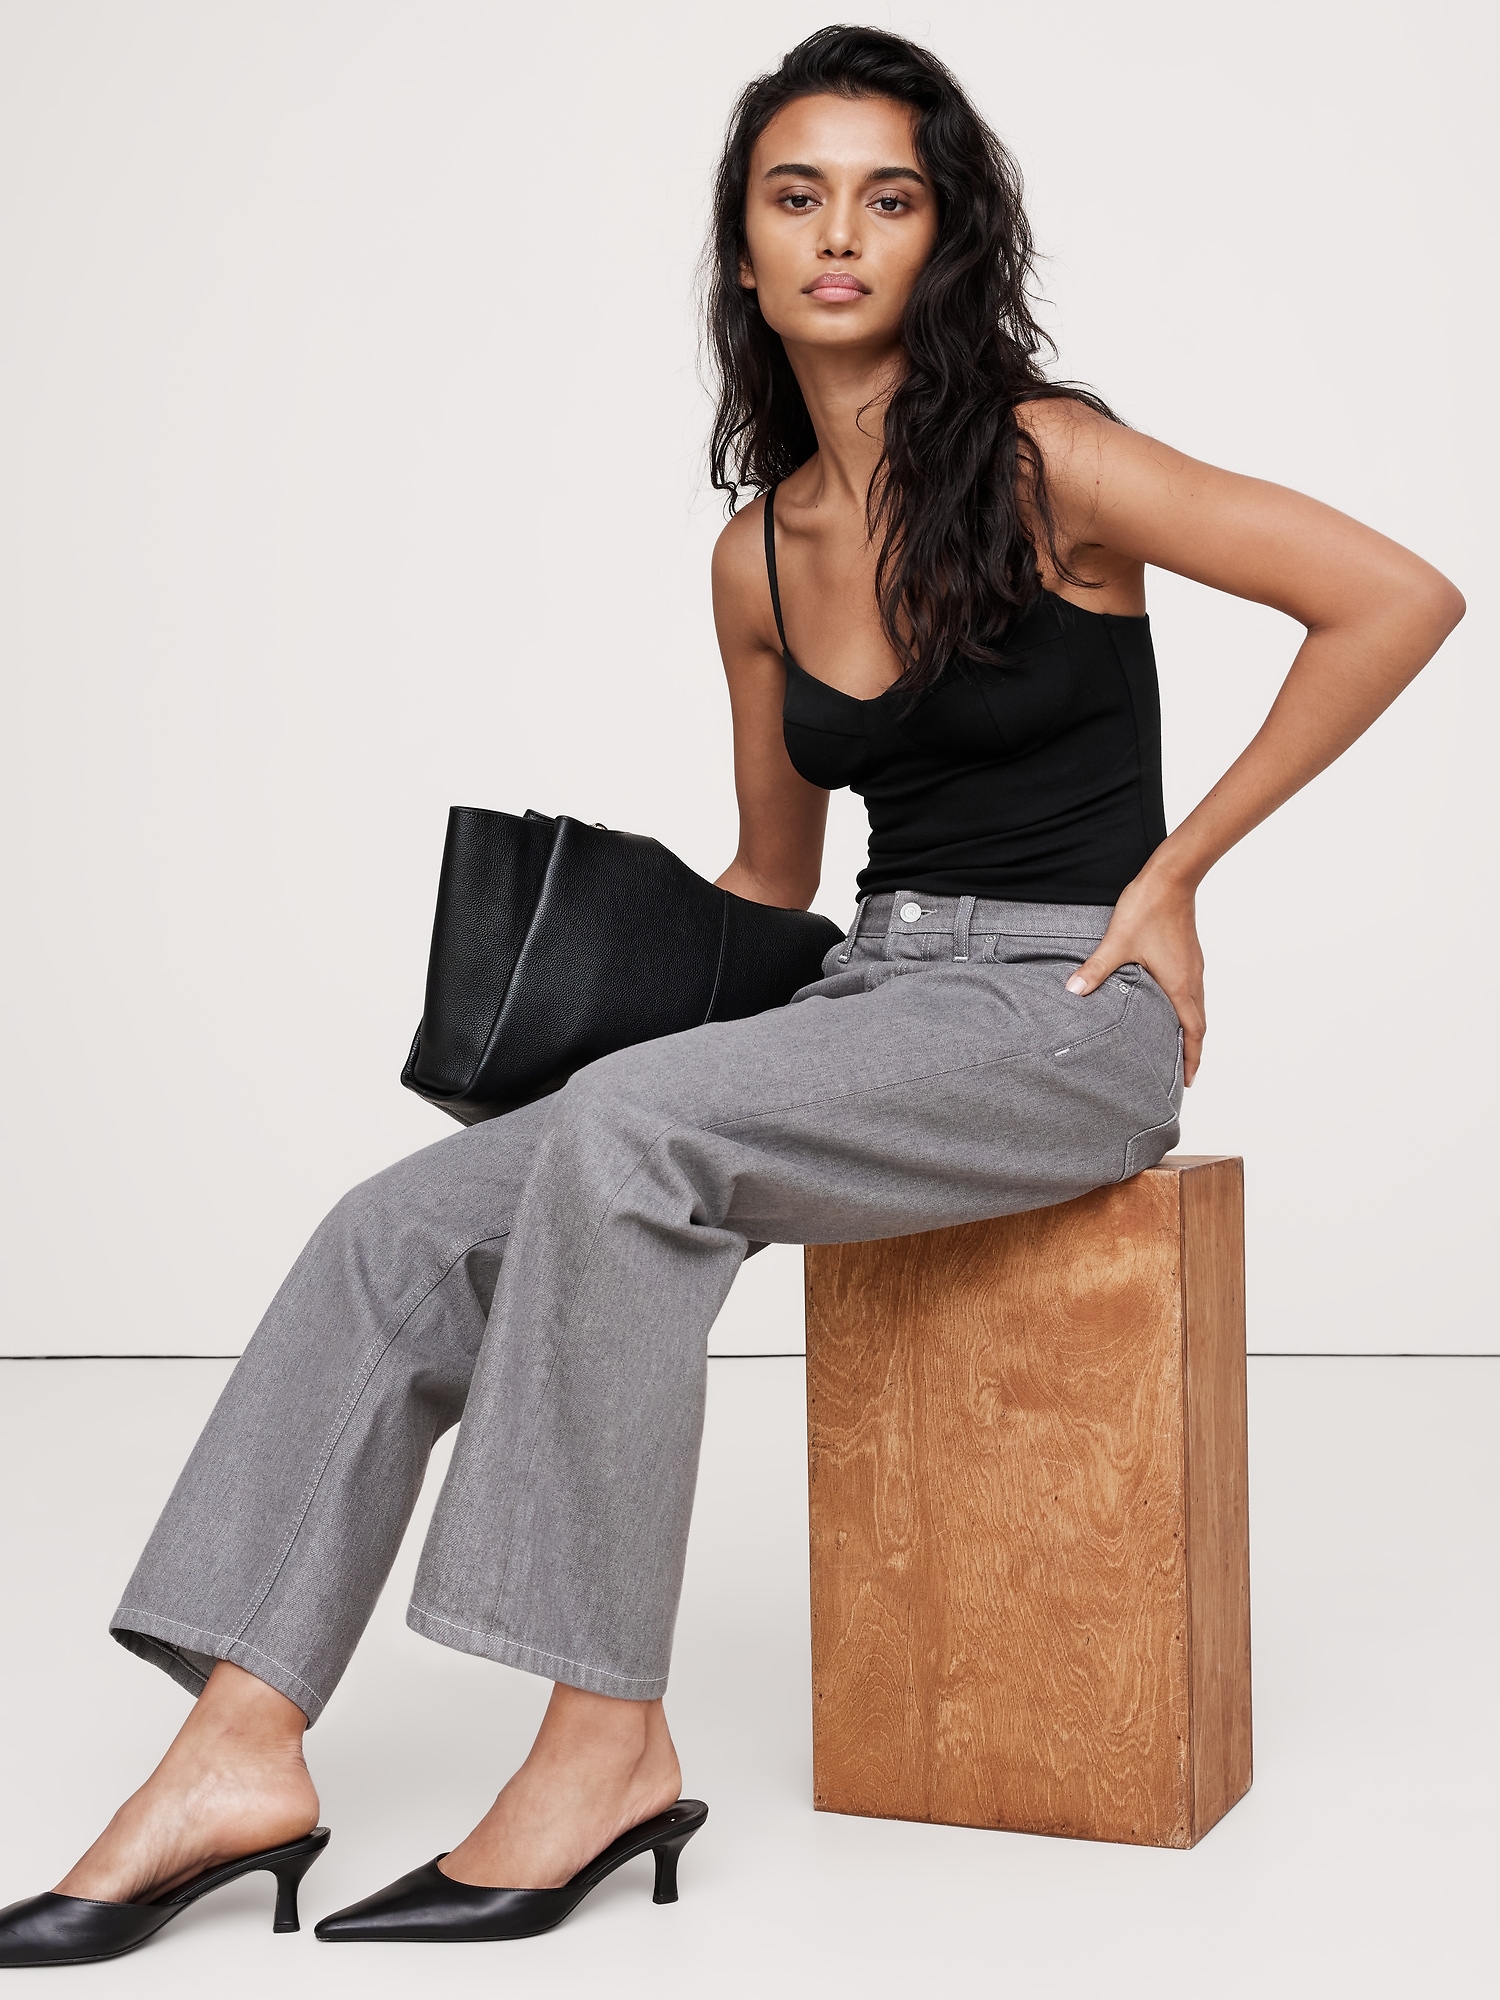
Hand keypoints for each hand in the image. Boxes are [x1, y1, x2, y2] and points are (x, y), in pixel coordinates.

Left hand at [1064, 865, 1205, 1084]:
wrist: (1173, 877)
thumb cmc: (1149, 908)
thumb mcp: (1117, 942)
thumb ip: (1095, 970)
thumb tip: (1073, 991)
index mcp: (1179, 985)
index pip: (1192, 1032)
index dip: (1190, 1058)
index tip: (1188, 1081)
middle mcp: (1191, 980)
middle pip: (1198, 1025)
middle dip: (1190, 1051)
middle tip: (1181, 1073)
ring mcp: (1192, 966)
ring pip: (1196, 1007)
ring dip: (1188, 1029)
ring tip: (1174, 1046)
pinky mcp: (1188, 955)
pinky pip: (1191, 991)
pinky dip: (1185, 1008)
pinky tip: (1167, 1007)